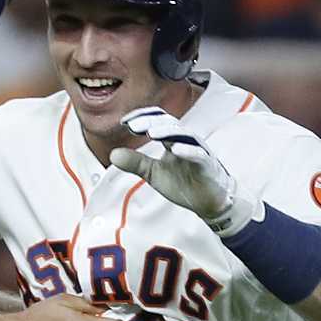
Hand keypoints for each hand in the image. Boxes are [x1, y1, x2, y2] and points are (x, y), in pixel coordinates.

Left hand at [112, 108, 261, 236]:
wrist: (208, 201)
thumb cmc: (183, 182)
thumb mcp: (153, 173)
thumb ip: (135, 163)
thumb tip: (112, 154)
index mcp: (172, 141)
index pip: (158, 121)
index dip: (142, 118)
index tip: (124, 122)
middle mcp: (185, 141)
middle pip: (169, 125)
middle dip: (151, 123)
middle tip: (133, 125)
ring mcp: (198, 151)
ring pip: (185, 135)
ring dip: (168, 132)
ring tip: (152, 133)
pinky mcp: (207, 165)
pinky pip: (199, 155)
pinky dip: (189, 151)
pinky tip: (176, 150)